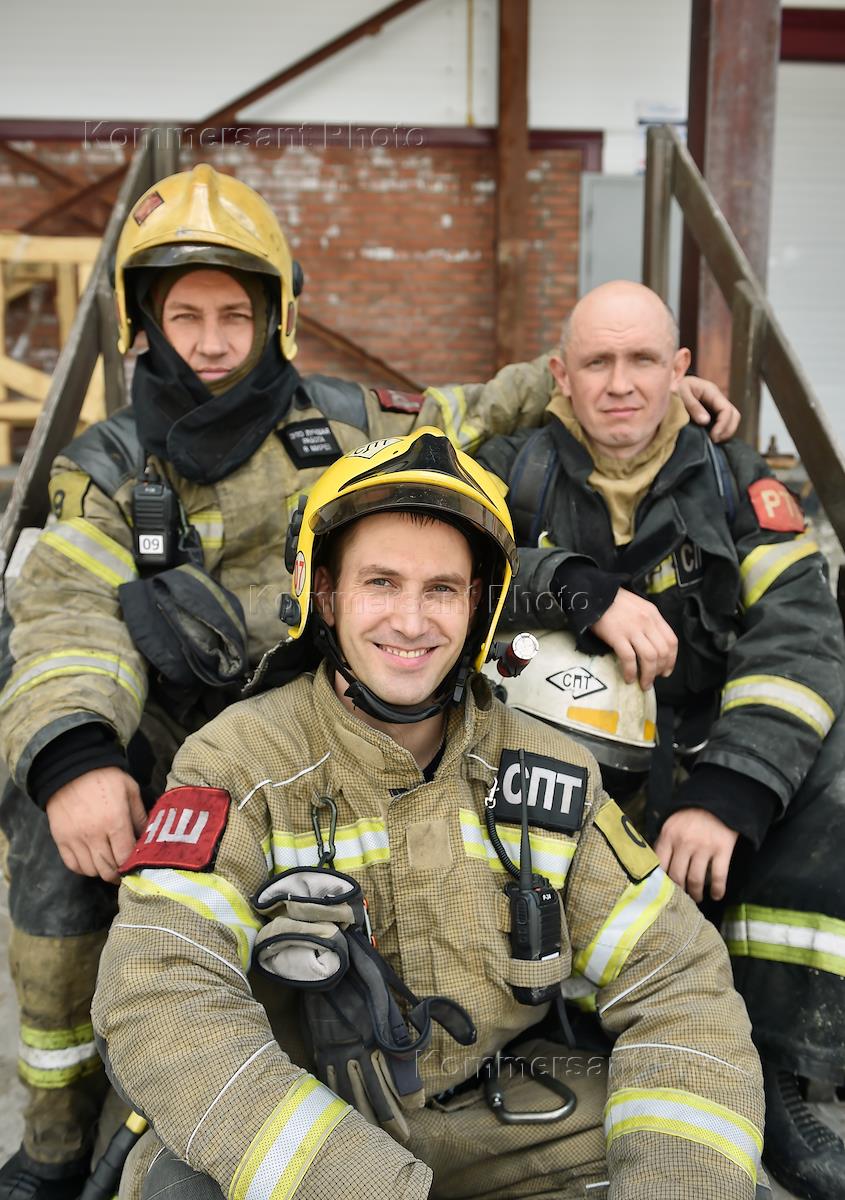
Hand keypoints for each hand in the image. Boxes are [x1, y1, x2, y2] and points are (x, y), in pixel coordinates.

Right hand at [46, 767, 146, 882]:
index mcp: (115, 821)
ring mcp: (75, 839)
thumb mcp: (130, 790)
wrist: (70, 768)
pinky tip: (92, 860)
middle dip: (118, 874)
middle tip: (124, 871)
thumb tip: (148, 837)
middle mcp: (94, 834)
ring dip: (101, 871)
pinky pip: (73, 865)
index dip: (133, 866)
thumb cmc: (105, 777)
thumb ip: (140, 816)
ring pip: (90, 871)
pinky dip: (84, 868)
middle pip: (107, 869)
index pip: (125, 857)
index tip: (137, 866)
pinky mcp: (61, 839)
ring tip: (109, 863)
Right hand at [591, 589, 676, 688]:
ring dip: (648, 675)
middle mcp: (646, 622)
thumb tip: (653, 646)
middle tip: (652, 680)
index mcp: (654, 615)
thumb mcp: (638, 607)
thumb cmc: (614, 602)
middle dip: (660, 670)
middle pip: (662, 652)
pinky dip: (630, 672)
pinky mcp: (617, 636)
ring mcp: (632, 629)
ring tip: (643, 684)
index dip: (671, 660)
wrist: (593, 594)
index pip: (671, 641)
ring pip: (649, 657)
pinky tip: (628, 678)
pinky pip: (629, 658)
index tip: (665, 671)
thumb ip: (648, 623)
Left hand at [655, 808, 738, 901]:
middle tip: (681, 897)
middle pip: (677, 875)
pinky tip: (716, 896)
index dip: (660, 880)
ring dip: (696, 893)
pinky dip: (717, 889)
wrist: (718, 800)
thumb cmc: (692, 814)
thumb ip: (664, 842)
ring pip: (696, 879)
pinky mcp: (722, 850)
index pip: (659, 864)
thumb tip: (656, 866)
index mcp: (668, 835)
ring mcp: (704, 847)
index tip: (662, 889)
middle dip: (678, 890)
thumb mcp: (672, 823)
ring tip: (697, 898)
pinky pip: (719, 876)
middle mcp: (684, 843)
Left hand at [676, 376, 739, 441]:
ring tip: (713, 441)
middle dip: (727, 430)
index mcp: (711, 391)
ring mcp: (715, 405)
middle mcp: (717, 398)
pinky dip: (720, 431)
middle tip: (714, 441)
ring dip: (725, 432)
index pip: (727, 409)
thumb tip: (706, 421)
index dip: (723, 425)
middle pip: (734, 415)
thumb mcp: (681, 393)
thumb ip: (693, 406)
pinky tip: (710, 438)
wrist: (665, 385)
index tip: (713, 437)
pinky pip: (722, 423)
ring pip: (731, 419)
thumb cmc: (674, 387)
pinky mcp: (711, 412)